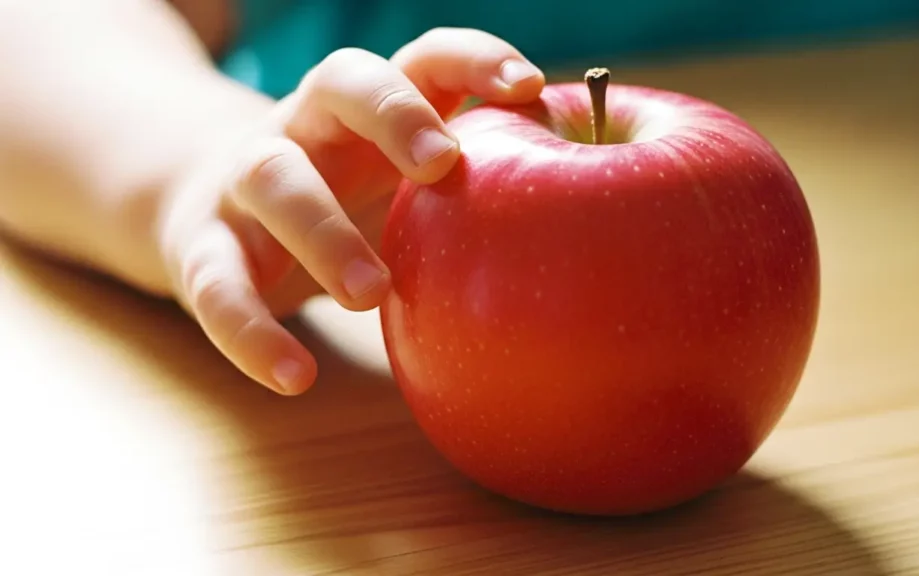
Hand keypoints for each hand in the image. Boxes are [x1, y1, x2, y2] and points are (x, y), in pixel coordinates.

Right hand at [157, 28, 544, 394]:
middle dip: (393, 114)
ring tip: (372, 293)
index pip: (422, 57)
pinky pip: (217, 286)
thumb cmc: (338, 195)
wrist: (205, 207)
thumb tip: (579, 229)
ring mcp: (243, 179)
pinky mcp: (200, 246)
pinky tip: (296, 377)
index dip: (472, 60)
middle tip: (442, 166)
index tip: (528, 87)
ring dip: (323, 231)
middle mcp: (305, 123)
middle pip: (340, 84)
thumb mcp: (393, 178)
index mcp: (365, 105)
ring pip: (274, 180)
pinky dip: (251, 331)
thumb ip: (463, 190)